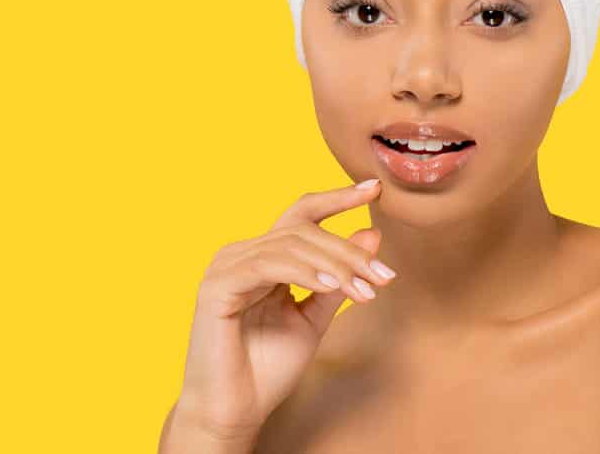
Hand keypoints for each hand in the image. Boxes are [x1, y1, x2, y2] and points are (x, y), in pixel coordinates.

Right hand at [174, 179, 393, 441]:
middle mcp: (242, 254)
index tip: (375, 188)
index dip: (337, 198)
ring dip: (334, 265)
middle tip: (383, 275)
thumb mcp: (314, 318)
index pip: (301, 214)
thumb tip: (372, 234)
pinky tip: (331, 286)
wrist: (235, 411)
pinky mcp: (216, 286)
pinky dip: (304, 272)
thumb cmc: (268, 368)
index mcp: (263, 257)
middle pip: (303, 231)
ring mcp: (225, 266)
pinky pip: (268, 265)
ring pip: (289, 245)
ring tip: (364, 289)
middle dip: (348, 252)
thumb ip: (338, 278)